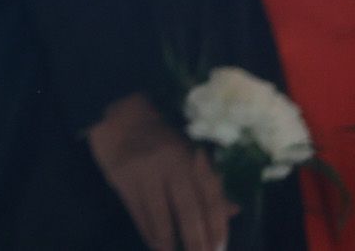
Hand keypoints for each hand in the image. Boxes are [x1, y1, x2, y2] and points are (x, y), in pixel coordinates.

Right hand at [87, 94, 236, 250]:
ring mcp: (145, 172)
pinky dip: (148, 232)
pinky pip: (139, 213)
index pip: (210, 197)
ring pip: (161, 216)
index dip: (216, 225)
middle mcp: (171, 165)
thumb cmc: (161, 139)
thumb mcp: (190, 154)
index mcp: (192, 157)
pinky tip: (154, 244)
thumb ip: (210, 182)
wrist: (119, 117)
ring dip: (169, 242)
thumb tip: (234, 210)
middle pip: (188, 210)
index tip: (218, 247)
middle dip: (196, 240)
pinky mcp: (123, 179)